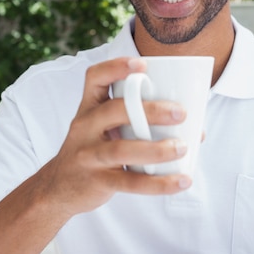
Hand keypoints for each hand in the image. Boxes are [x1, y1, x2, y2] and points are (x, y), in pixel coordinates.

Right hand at [39, 57, 190, 217]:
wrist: (59, 188)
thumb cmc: (94, 150)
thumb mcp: (102, 129)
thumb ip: (137, 122)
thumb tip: (194, 129)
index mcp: (89, 108)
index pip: (94, 78)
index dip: (116, 67)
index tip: (142, 65)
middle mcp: (85, 127)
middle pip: (114, 111)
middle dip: (150, 110)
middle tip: (180, 113)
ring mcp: (89, 155)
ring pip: (121, 149)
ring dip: (156, 149)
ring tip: (181, 148)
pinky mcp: (98, 181)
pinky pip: (130, 182)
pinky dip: (159, 184)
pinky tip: (181, 181)